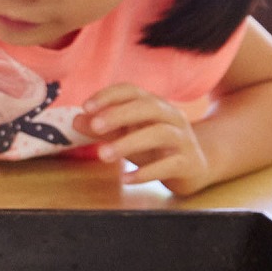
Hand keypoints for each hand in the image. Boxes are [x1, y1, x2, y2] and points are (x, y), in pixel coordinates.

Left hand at [76, 84, 212, 195]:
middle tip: (95, 127)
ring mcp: (183, 139)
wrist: (196, 166)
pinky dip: (146, 172)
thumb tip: (76, 121)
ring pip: (160, 133)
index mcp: (154, 105)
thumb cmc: (155, 148)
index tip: (85, 107)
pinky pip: (169, 165)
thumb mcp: (127, 136)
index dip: (109, 96)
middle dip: (120, 115)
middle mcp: (171, 117)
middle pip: (148, 107)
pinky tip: (125, 179)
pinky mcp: (189, 163)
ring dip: (129, 143)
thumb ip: (103, 128)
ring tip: (103, 155)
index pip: (132, 91)